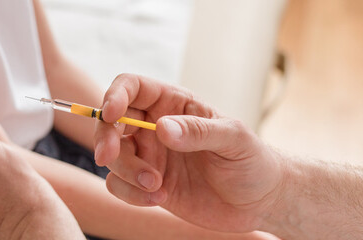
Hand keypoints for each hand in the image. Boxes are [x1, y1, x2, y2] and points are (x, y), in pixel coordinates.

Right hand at [94, 74, 284, 231]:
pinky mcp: (145, 185)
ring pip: (113, 156)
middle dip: (105, 137)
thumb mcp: (234, 139)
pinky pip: (118, 185)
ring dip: (126, 172)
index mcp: (173, 104)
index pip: (132, 87)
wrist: (260, 202)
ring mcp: (148, 156)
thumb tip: (162, 128)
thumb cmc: (253, 161)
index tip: (111, 114)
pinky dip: (130, 194)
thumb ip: (199, 131)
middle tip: (109, 156)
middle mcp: (154, 126)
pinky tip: (158, 199)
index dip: (114, 96)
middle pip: (110, 121)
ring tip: (157, 186)